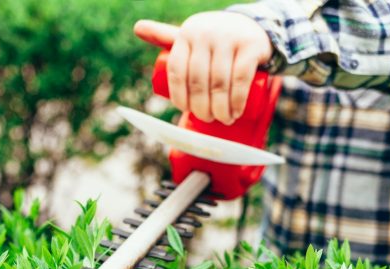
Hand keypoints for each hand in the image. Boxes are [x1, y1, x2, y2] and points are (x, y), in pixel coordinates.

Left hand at [134, 12, 272, 123]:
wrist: (252, 27)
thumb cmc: (213, 41)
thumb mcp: (190, 37)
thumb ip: (164, 36)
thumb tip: (137, 28)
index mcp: (186, 35)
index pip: (176, 73)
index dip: (180, 97)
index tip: (187, 111)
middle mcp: (205, 34)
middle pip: (197, 82)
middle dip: (201, 109)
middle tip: (207, 119)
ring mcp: (229, 38)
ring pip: (219, 83)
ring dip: (220, 110)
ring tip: (223, 120)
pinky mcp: (251, 46)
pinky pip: (241, 79)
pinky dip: (237, 101)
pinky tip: (236, 113)